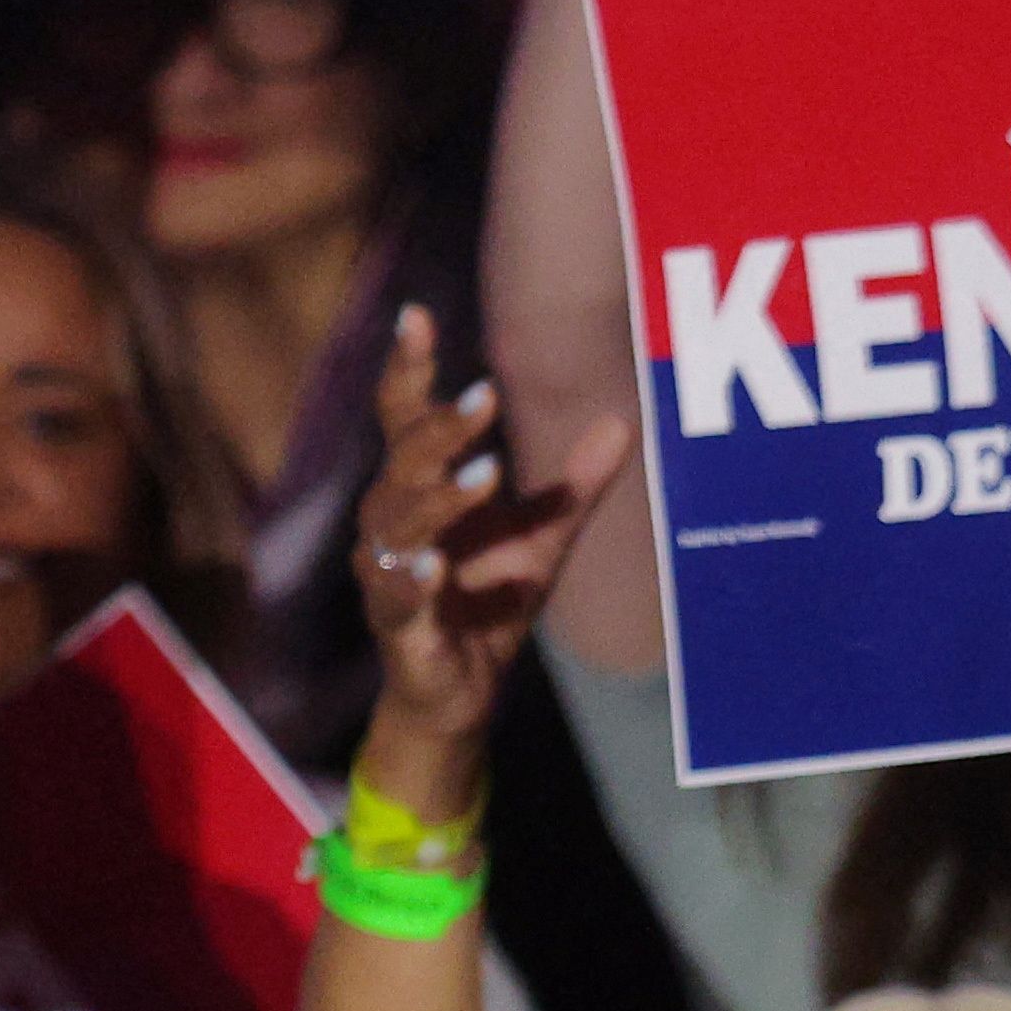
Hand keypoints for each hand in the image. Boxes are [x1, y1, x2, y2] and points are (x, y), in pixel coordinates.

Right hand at [350, 307, 632, 814]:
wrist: (464, 694)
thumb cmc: (490, 603)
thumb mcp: (546, 540)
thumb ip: (576, 485)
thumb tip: (623, 420)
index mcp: (422, 490)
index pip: (403, 416)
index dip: (408, 368)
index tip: (417, 316)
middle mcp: (392, 522)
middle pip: (401, 459)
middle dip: (441, 429)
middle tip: (486, 397)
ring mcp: (386, 572)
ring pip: (394, 522)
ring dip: (436, 496)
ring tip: (485, 474)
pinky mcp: (395, 627)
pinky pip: (394, 597)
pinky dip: (410, 580)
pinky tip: (434, 565)